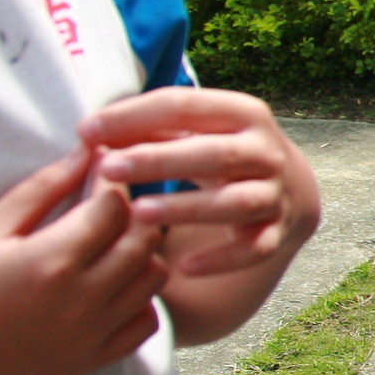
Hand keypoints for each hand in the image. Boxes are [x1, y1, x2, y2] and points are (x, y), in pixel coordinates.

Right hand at [0, 147, 167, 374]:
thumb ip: (44, 187)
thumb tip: (88, 150)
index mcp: (51, 261)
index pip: (115, 206)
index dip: (111, 180)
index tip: (100, 170)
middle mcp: (80, 301)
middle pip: (144, 240)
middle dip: (134, 213)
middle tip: (108, 204)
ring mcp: (89, 336)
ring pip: (153, 280)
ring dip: (141, 254)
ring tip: (108, 244)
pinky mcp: (90, 361)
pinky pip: (145, 323)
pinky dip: (139, 299)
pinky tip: (108, 285)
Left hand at [80, 88, 319, 278]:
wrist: (288, 185)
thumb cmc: (219, 150)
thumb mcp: (195, 130)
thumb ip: (149, 128)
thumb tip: (90, 133)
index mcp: (243, 114)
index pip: (186, 106)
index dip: (134, 116)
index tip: (86, 132)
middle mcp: (266, 152)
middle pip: (215, 154)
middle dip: (160, 160)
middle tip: (108, 169)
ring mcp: (274, 194)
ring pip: (234, 202)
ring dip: (187, 208)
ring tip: (138, 213)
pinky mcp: (275, 232)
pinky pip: (252, 250)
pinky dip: (220, 260)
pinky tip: (181, 269)